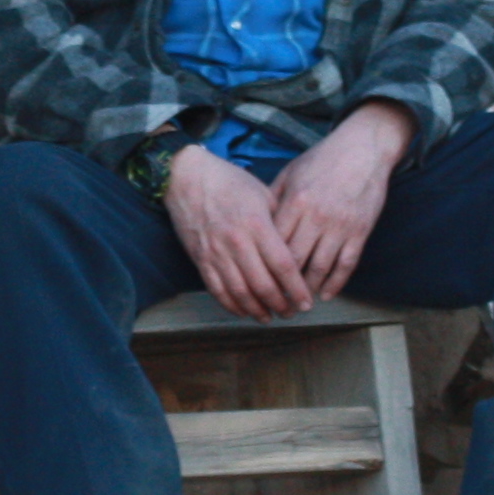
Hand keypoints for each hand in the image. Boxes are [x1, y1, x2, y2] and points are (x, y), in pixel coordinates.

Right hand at [164, 142, 313, 318]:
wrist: (186, 176)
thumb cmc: (228, 181)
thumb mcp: (262, 193)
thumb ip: (279, 219)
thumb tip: (296, 243)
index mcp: (257, 225)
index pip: (283, 265)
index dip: (297, 288)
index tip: (307, 301)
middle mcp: (237, 243)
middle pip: (264, 285)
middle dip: (281, 304)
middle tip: (292, 312)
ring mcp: (216, 253)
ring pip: (240, 293)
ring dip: (257, 310)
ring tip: (270, 317)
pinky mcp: (200, 259)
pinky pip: (217, 290)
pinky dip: (232, 305)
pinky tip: (244, 311)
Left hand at [266, 102, 411, 305]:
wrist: (363, 150)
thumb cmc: (322, 160)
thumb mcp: (291, 173)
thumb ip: (272, 199)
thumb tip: (253, 224)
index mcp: (295, 202)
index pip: (274, 243)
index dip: (263, 266)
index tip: (255, 282)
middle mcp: (316, 217)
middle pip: (294, 261)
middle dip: (282, 286)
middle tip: (273, 303)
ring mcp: (340, 226)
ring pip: (320, 267)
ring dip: (308, 290)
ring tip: (297, 304)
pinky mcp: (360, 231)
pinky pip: (346, 264)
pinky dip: (336, 282)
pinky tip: (325, 294)